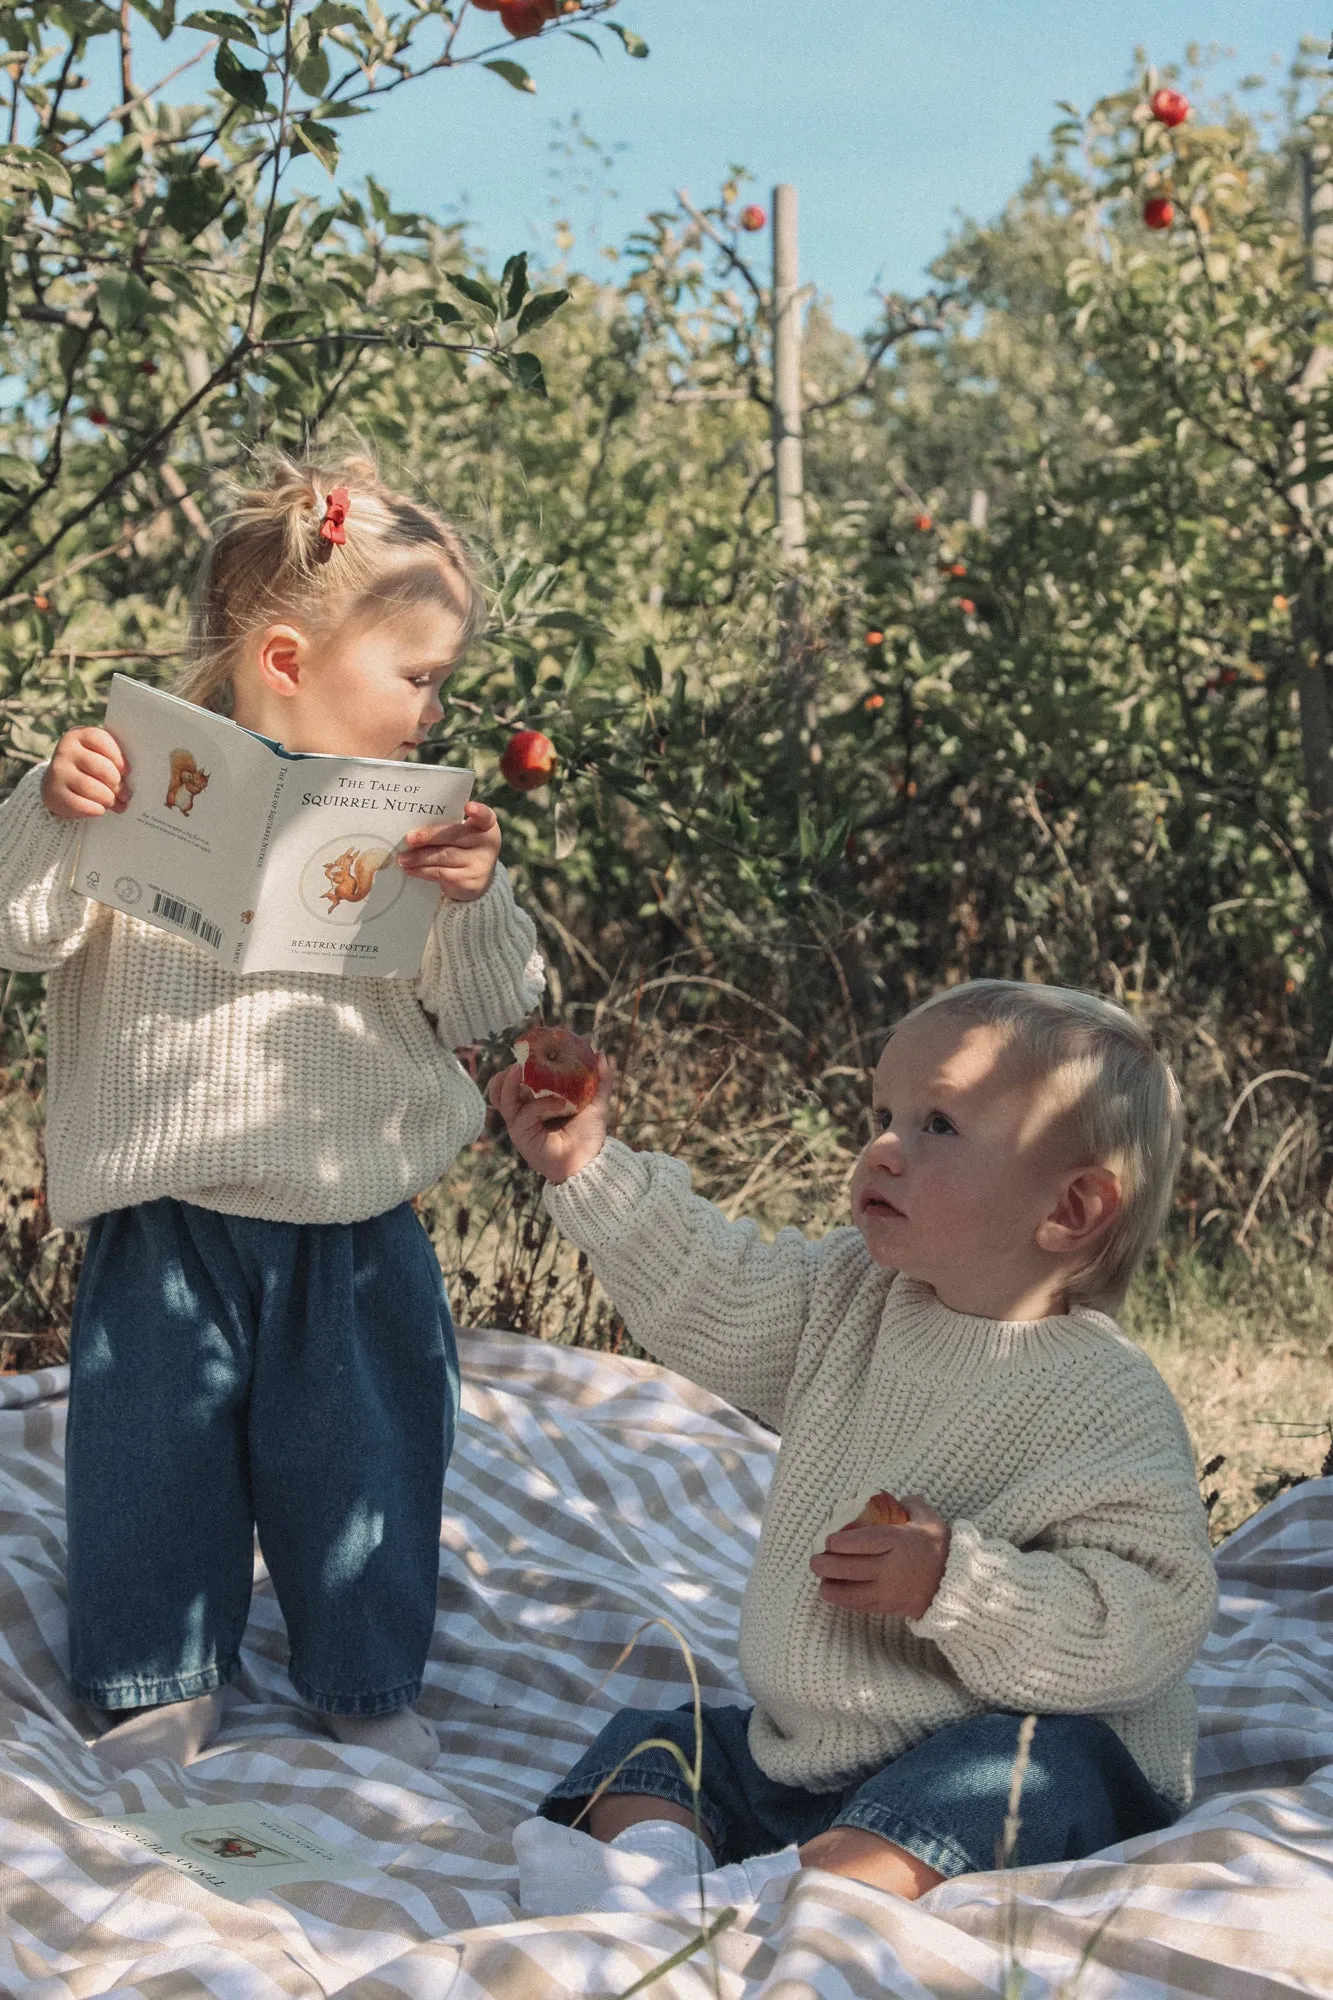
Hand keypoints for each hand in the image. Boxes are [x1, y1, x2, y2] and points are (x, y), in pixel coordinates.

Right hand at [41, 726, 130, 819]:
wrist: (57, 784)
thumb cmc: (87, 769)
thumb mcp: (97, 756)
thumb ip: (112, 759)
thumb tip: (132, 777)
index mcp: (78, 736)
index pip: (101, 740)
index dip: (118, 757)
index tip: (127, 772)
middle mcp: (65, 750)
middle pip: (101, 767)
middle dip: (118, 784)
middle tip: (126, 794)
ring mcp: (58, 771)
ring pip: (92, 788)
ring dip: (109, 799)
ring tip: (117, 804)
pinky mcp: (54, 793)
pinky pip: (81, 804)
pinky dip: (96, 809)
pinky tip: (101, 809)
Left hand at [399, 799, 499, 901]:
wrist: (477, 878)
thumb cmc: (462, 848)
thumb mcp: (461, 834)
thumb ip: (444, 828)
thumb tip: (412, 832)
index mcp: (486, 825)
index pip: (485, 816)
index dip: (478, 811)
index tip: (468, 807)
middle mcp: (487, 844)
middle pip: (456, 836)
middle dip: (430, 836)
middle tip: (409, 838)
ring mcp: (480, 865)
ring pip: (445, 856)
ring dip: (420, 857)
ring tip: (402, 858)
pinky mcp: (469, 882)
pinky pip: (441, 874)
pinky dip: (422, 871)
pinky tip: (410, 869)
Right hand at [487, 1053, 614, 1184]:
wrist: (589, 1164)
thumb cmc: (588, 1136)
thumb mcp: (596, 1103)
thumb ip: (600, 1080)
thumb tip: (602, 1054)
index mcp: (534, 1106)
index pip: (512, 1085)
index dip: (514, 1069)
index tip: (527, 1053)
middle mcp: (523, 1116)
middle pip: (499, 1091)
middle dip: (505, 1074)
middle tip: (520, 1062)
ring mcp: (520, 1127)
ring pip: (503, 1100)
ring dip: (510, 1082)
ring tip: (520, 1069)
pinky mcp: (522, 1137)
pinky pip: (525, 1114)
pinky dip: (542, 1105)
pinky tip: (560, 1103)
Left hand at [809, 1495, 950, 1619]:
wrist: (956, 1585)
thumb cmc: (939, 1548)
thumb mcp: (929, 1520)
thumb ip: (911, 1504)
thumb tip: (892, 1497)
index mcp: (899, 1542)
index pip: (864, 1542)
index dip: (841, 1542)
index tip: (828, 1540)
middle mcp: (892, 1568)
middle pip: (851, 1568)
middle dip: (827, 1565)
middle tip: (814, 1560)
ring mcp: (889, 1591)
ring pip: (852, 1592)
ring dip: (831, 1587)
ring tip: (821, 1581)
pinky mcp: (889, 1607)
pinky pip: (862, 1606)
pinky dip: (846, 1601)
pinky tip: (835, 1594)